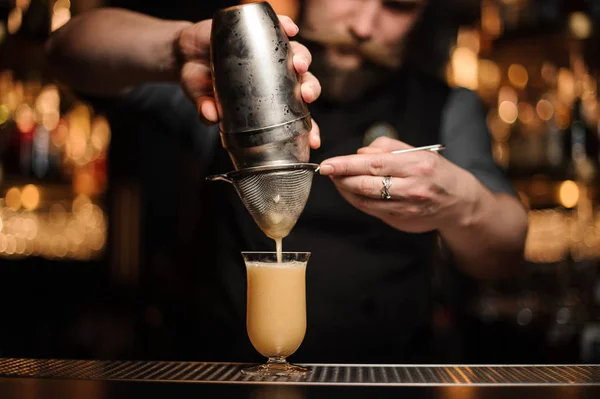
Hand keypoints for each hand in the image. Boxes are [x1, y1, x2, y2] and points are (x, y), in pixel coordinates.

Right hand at [176, 16, 320, 148]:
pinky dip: (286, 25)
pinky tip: (289, 28)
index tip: (313, 141)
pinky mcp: (262, 30)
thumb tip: (209, 116)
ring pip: (297, 55)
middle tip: (306, 95)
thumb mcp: (201, 97)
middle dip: (310, 88)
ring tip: (298, 64)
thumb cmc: (202, 82)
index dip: (308, 128)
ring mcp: (271, 53)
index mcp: (272, 100)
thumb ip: (206, 108)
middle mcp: (278, 77)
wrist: (188, 53)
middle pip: (304, 82)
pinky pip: (280, 26)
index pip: (296, 116)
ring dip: (303, 58)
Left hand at [319, 137, 477, 232]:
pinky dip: (356, 200)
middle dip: (342, 177)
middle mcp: (412, 188)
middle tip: (327, 170)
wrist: (458, 202)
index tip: (328, 163)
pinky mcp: (400, 221)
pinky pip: (371, 210)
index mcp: (416, 165)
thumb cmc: (435, 172)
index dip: (346, 164)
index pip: (373, 164)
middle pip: (366, 184)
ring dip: (345, 190)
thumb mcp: (417, 152)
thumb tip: (359, 153)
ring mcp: (406, 208)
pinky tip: (350, 192)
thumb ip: (386, 148)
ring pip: (365, 200)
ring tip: (337, 179)